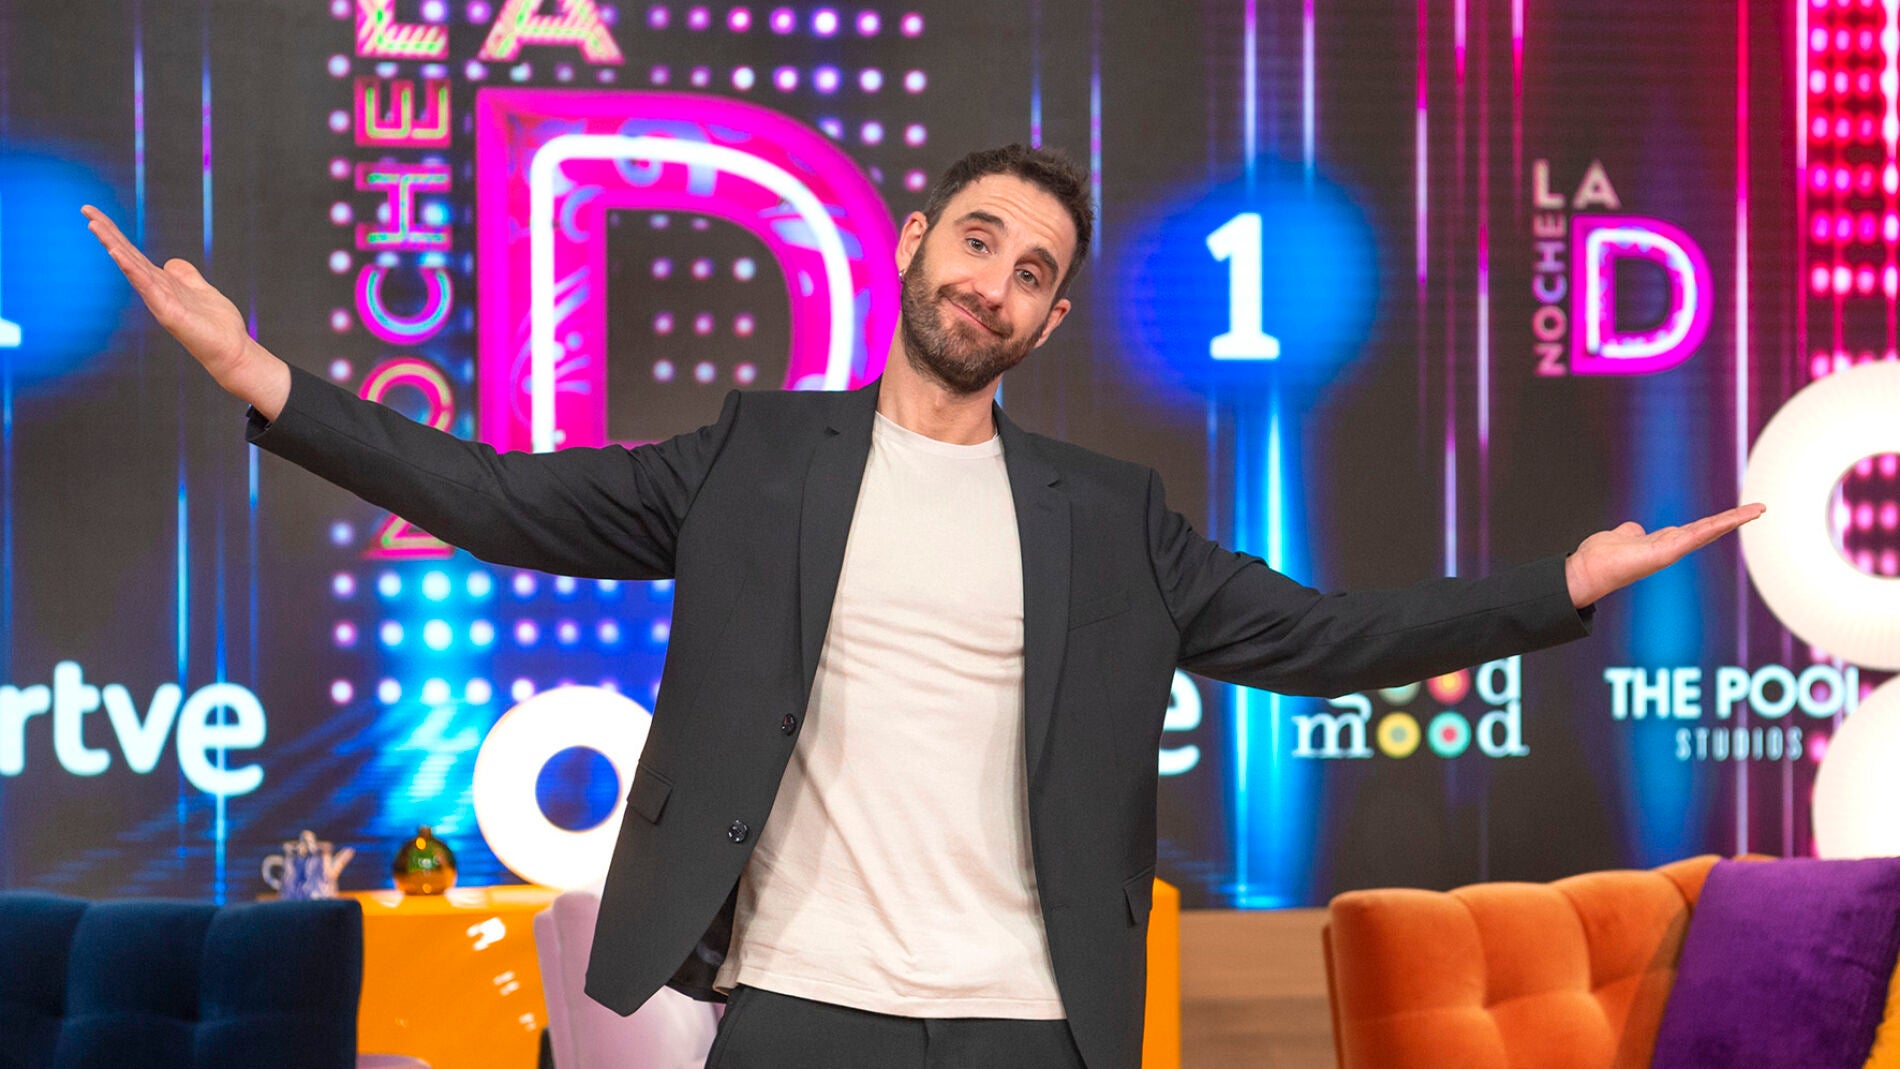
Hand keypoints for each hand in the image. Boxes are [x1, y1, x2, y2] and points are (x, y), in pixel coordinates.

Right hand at [81, 205, 288, 416]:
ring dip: (113, 244)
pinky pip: (146, 285)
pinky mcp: (167, 311)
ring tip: (95, 225)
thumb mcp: (200, 289)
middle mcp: (156, 290)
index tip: (96, 214)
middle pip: (127, 255)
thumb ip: (185, 275)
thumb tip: (171, 262)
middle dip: (107, 232)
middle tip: (86, 208)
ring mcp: (159, 300)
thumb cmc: (217, 325)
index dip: (116, 233)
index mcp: (162, 283)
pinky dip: (131, 268)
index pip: (133, 253)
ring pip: (132, 267)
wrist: (231, 350)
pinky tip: (118, 253)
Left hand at [1564, 503, 1766, 607]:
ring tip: (1755, 510)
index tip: (1738, 513)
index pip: (1697, 529)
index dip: (1718, 521)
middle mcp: (1670, 548)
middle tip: (1759, 509)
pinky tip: (1731, 519)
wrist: (1587, 570)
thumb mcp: (1622, 536)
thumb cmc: (1601, 557)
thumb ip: (1632, 532)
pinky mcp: (1665, 553)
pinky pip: (1693, 536)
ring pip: (1707, 531)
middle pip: (1709, 529)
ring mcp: (1670, 551)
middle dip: (1735, 519)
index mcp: (1663, 543)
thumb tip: (1635, 529)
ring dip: (1732, 520)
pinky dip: (1713, 527)